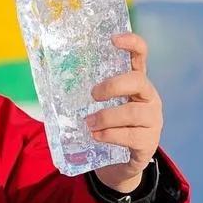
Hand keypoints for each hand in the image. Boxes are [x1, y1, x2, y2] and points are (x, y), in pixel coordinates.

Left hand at [85, 33, 162, 193]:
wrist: (120, 163)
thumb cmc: (108, 127)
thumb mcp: (100, 107)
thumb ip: (88, 93)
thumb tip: (50, 79)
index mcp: (137, 83)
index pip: (141, 56)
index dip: (132, 44)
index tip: (113, 39)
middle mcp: (149, 98)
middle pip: (138, 81)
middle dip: (113, 86)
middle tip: (93, 95)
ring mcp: (153, 120)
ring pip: (134, 112)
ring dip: (107, 117)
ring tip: (89, 123)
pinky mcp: (149, 142)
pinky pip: (132, 136)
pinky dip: (110, 135)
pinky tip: (97, 137)